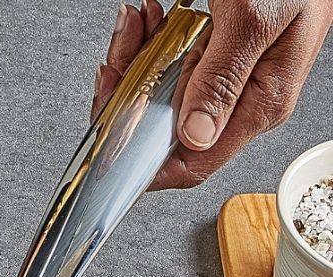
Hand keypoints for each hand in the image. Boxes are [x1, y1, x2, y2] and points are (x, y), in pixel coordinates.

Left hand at [91, 0, 332, 188]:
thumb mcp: (252, 21)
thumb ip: (222, 80)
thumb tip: (195, 137)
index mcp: (260, 103)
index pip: (194, 164)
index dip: (146, 162)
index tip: (112, 141)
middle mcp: (242, 97)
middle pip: (166, 128)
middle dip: (132, 96)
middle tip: (116, 63)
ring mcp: (230, 74)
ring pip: (161, 92)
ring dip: (138, 57)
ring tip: (134, 23)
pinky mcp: (218, 50)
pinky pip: (172, 60)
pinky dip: (153, 38)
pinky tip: (148, 17)